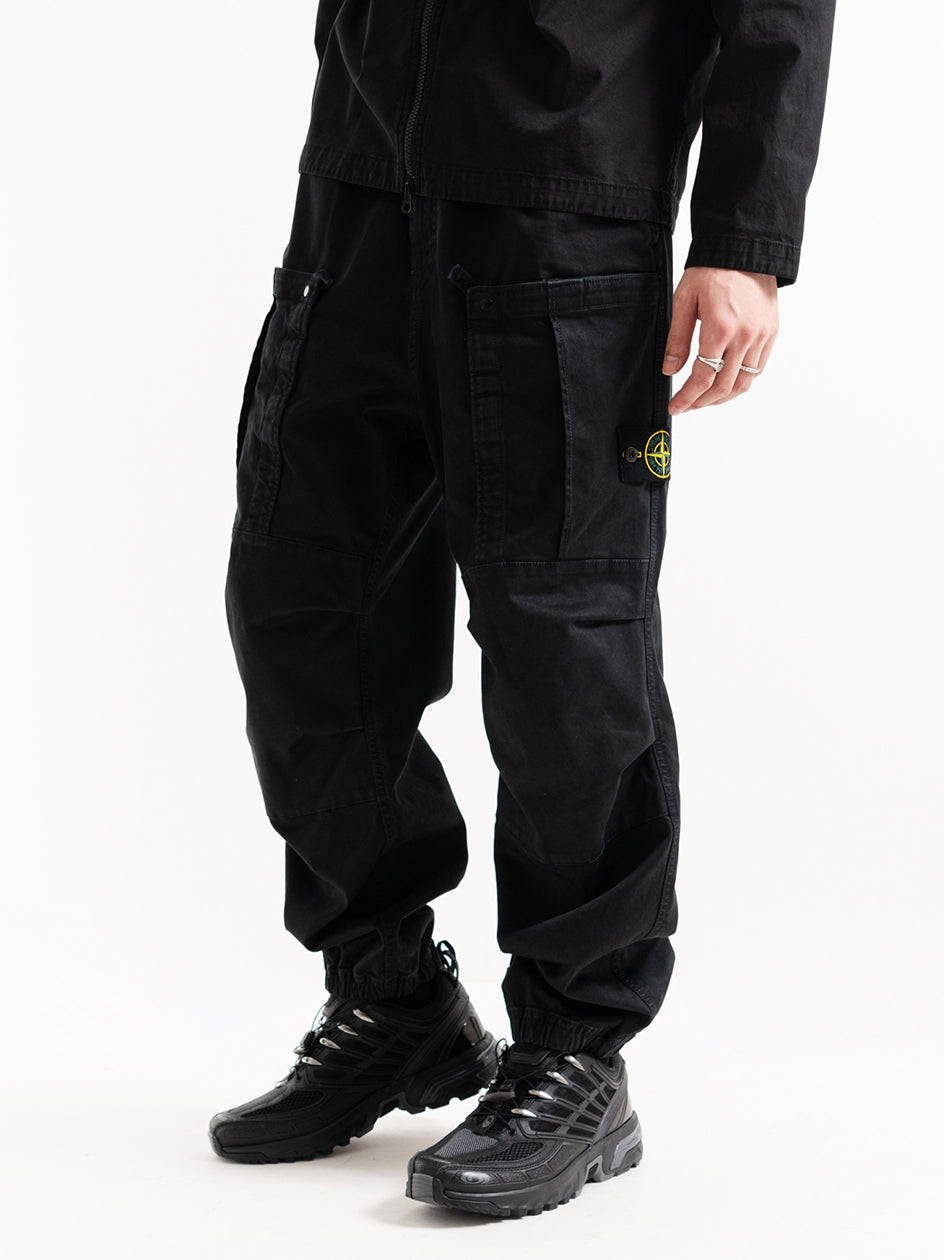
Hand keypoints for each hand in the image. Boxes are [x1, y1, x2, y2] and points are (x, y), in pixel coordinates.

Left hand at [662, 267, 778, 413]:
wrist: (744, 249)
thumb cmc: (712, 270)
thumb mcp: (684, 300)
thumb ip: (677, 339)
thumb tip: (670, 369)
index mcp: (720, 329)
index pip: (702, 378)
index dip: (687, 398)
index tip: (676, 406)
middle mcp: (745, 336)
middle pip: (723, 387)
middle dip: (702, 402)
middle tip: (687, 406)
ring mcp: (762, 336)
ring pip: (743, 383)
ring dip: (723, 397)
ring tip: (705, 399)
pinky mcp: (771, 333)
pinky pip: (757, 369)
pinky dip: (741, 382)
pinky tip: (726, 383)